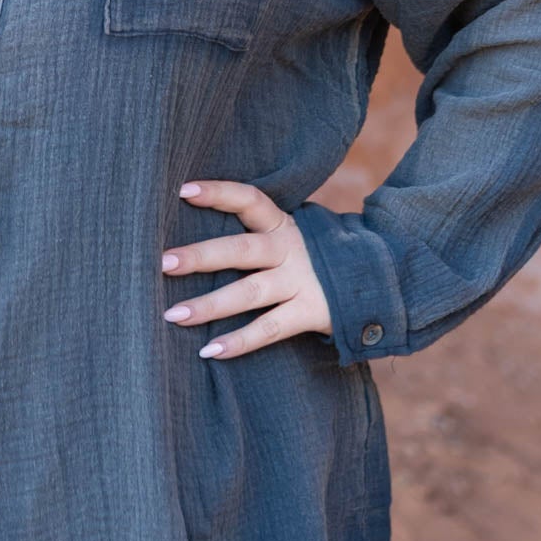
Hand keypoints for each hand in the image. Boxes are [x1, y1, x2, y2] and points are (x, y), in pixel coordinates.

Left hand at [160, 179, 332, 358]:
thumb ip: (256, 234)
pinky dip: (240, 341)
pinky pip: (270, 329)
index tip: (183, 191)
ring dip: (209, 305)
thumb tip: (196, 237)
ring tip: (173, 315)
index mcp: (282, 225)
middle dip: (200, 256)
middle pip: (240, 250)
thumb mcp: (291, 237)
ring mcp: (301, 281)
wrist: (378, 280)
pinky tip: (209, 350)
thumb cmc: (315, 258)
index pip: (249, 200)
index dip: (218, 193)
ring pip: (249, 293)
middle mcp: (290, 249)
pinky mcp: (311, 312)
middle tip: (162, 263)